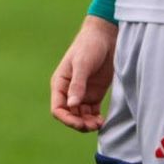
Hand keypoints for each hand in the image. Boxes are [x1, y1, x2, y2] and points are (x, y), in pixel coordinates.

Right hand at [49, 15, 116, 131]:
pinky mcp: (95, 94)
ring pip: (81, 116)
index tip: (80, 124)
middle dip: (78, 123)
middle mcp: (69, 91)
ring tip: (100, 123)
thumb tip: (72, 105)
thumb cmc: (89, 46)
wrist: (106, 37)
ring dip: (88, 123)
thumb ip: (77, 85)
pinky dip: (95, 119)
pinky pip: (91, 112)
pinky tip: (102, 120)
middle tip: (93, 125)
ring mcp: (82, 93)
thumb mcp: (82, 64)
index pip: (58, 108)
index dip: (66, 119)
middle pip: (69, 115)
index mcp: (60, 83)